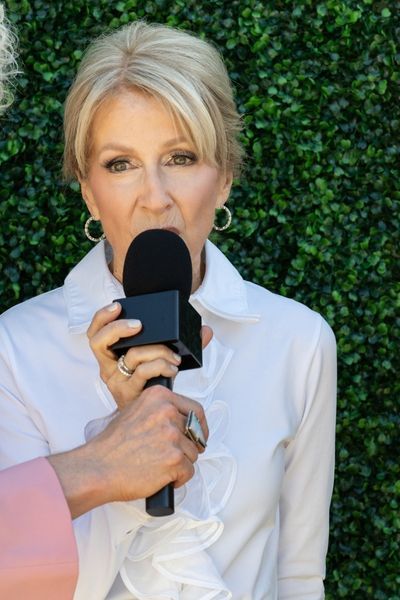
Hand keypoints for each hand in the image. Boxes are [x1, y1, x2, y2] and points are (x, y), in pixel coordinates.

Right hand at [48, 385, 208, 515]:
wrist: (97, 468)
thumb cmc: (112, 445)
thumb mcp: (135, 411)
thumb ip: (158, 410)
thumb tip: (179, 419)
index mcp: (159, 397)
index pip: (194, 409)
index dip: (200, 426)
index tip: (199, 435)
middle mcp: (167, 412)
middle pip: (195, 433)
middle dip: (186, 447)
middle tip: (173, 456)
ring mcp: (172, 436)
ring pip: (193, 454)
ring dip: (180, 464)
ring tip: (158, 467)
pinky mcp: (174, 459)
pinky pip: (188, 472)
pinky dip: (177, 479)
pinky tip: (161, 478)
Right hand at [87, 302, 212, 409]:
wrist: (148, 418)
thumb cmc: (152, 386)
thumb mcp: (161, 360)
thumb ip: (182, 344)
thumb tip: (205, 331)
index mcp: (111, 356)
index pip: (95, 333)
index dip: (102, 318)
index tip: (117, 306)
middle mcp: (108, 367)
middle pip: (98, 342)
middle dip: (118, 328)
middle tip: (138, 325)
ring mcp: (117, 381)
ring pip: (132, 355)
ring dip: (158, 350)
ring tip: (174, 355)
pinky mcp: (128, 392)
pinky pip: (144, 372)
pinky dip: (162, 365)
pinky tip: (172, 368)